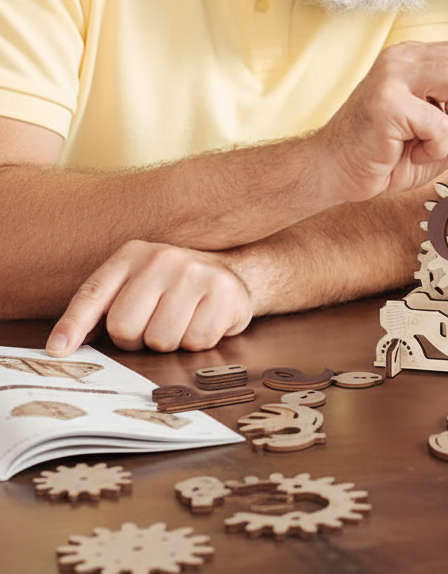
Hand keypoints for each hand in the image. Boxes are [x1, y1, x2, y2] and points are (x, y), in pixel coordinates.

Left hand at [45, 240, 252, 355]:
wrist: (230, 272)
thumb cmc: (172, 287)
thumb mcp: (133, 285)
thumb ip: (97, 311)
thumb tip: (60, 347)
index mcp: (132, 255)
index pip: (93, 294)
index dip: (73, 326)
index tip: (58, 351)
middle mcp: (162, 258)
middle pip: (124, 327)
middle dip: (137, 338)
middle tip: (154, 324)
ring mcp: (195, 273)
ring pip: (161, 340)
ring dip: (170, 342)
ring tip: (182, 321)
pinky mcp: (224, 292)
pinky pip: (197, 342)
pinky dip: (199, 341)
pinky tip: (204, 320)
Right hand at [318, 42, 447, 201]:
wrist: (334, 173)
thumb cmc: (387, 154)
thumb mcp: (445, 135)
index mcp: (418, 58)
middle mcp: (405, 58)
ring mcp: (392, 76)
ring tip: (440, 141)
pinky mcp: (385, 103)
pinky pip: (438, 122)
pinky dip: (435, 146)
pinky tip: (410, 151)